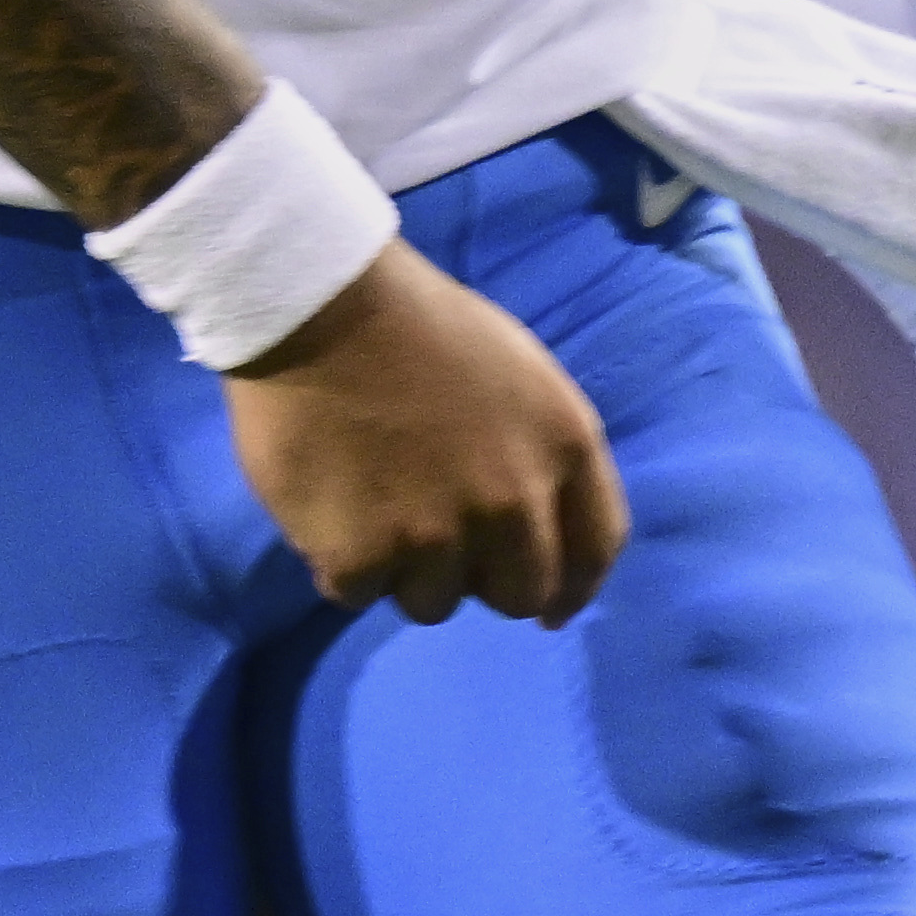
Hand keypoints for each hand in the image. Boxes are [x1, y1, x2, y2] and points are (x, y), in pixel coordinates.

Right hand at [225, 245, 627, 625]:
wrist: (318, 306)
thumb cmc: (420, 326)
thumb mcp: (520, 375)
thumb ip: (541, 454)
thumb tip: (538, 532)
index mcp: (565, 443)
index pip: (597, 547)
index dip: (574, 588)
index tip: (551, 609)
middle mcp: (514, 501)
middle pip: (520, 595)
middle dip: (484, 579)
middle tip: (440, 539)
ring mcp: (438, 535)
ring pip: (436, 603)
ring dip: (408, 570)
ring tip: (376, 503)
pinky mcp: (363, 558)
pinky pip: (360, 594)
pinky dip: (344, 563)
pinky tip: (331, 505)